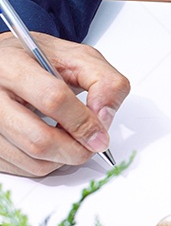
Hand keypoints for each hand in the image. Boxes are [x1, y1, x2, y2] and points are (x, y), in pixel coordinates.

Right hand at [0, 32, 129, 176]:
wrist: (5, 64)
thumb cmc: (39, 60)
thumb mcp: (78, 57)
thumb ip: (104, 80)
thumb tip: (105, 116)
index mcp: (11, 65)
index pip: (52, 99)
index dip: (83, 122)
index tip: (101, 134)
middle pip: (38, 139)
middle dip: (76, 149)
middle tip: (92, 144)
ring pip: (31, 159)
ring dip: (63, 159)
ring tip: (72, 139)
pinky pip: (21, 167)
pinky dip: (45, 163)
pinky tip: (52, 143)